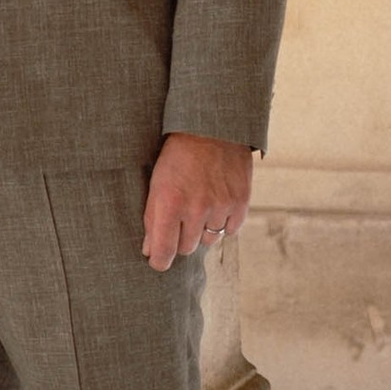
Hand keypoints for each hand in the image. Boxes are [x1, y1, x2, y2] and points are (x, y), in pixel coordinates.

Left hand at [143, 133, 250, 271]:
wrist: (212, 128)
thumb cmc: (177, 156)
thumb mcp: (156, 182)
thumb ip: (152, 218)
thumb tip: (150, 250)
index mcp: (170, 203)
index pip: (164, 251)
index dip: (159, 261)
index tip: (158, 261)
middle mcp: (196, 209)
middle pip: (186, 248)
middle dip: (180, 239)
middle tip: (180, 219)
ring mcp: (220, 207)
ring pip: (209, 241)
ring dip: (202, 231)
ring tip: (199, 207)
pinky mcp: (240, 203)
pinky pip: (231, 231)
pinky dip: (223, 224)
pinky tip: (216, 207)